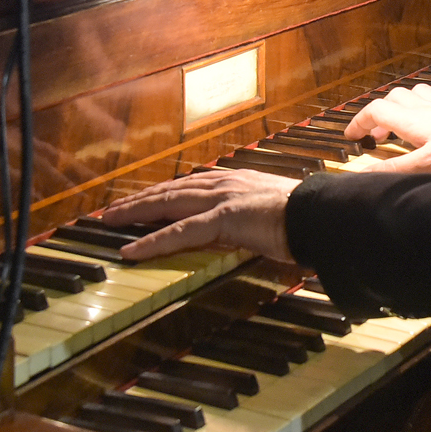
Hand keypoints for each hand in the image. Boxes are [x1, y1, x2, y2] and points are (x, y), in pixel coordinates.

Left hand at [99, 168, 298, 261]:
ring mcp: (221, 199)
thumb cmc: (305, 216)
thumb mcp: (273, 210)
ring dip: (135, 213)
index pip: (190, 185)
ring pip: (167, 204)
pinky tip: (131, 250)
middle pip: (170, 190)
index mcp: (236, 181)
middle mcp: (224, 184)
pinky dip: (152, 241)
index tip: (144, 198)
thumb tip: (250, 225)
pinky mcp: (221, 219)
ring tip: (110, 222)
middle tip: (112, 210)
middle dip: (139, 200)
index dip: (164, 192)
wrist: (320, 214)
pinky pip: (179, 232)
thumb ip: (254, 214)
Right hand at [345, 84, 430, 173]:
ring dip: (404, 104)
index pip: (375, 110)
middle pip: (393, 98)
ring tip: (402, 123)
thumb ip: (395, 168)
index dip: (359, 121)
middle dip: (380, 113)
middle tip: (377, 136)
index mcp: (412, 119)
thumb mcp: (426, 166)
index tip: (351, 136)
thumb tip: (363, 173)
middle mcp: (426, 106)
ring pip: (416, 92)